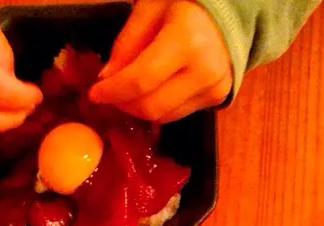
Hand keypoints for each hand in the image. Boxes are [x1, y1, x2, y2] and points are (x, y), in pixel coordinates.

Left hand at [88, 0, 231, 122]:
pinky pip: (177, 114)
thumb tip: (106, 79)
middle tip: (110, 93)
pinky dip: (158, 106)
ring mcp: (214, 89)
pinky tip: (152, 90)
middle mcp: (204, 71)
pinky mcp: (217, 99)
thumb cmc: (187, 1)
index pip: (141, 80)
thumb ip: (127, 44)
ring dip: (139, 109)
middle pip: (152, 106)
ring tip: (129, 91)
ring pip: (163, 116)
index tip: (94, 93)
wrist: (230, 10)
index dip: (113, 91)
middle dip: (124, 104)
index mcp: (187, 41)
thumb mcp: (151, 8)